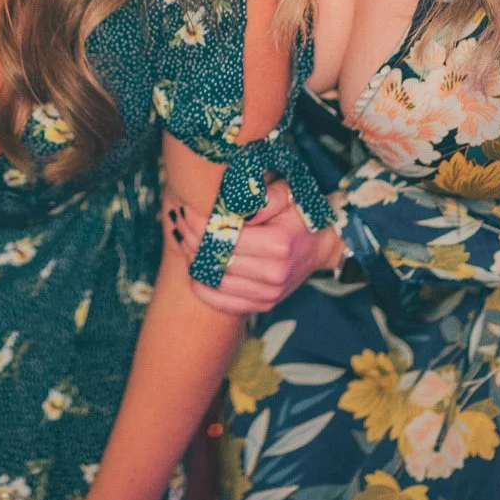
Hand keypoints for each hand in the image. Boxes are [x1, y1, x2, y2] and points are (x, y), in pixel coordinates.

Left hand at [166, 180, 342, 314]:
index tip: (186, 209)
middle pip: (217, 259)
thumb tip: (233, 208)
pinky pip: (223, 304)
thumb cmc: (298, 213)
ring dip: (194, 260)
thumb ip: (262, 197)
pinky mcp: (263, 305)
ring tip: (184, 240)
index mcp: (278, 244)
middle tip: (179, 221)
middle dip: (192, 239)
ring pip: (216, 281)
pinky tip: (194, 269)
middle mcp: (274, 274)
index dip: (200, 223)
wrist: (320, 244)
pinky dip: (203, 288)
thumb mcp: (286, 194)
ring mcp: (269, 294)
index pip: (225, 237)